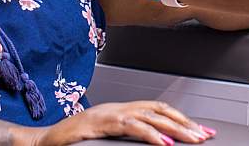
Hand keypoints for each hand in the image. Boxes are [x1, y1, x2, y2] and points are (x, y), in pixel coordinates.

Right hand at [37, 101, 216, 145]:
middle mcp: (118, 108)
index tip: (200, 130)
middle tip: (205, 135)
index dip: (181, 118)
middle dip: (185, 123)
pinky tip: (163, 143)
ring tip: (192, 139)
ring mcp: (109, 114)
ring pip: (150, 116)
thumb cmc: (72, 142)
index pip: (158, 109)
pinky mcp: (100, 124)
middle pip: (160, 111)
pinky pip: (130, 127)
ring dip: (174, 128)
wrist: (44, 142)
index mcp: (121, 110)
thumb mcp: (107, 139)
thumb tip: (153, 143)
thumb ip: (128, 137)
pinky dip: (150, 134)